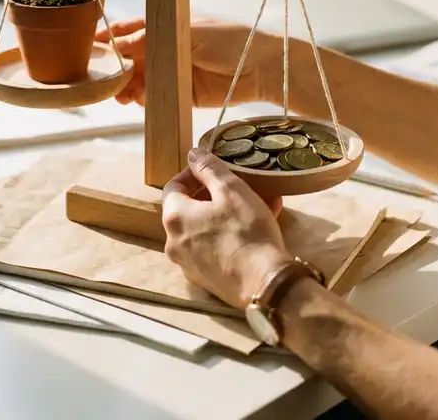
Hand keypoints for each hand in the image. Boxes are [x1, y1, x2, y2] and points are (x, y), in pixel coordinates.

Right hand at [94, 17, 277, 106]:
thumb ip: (155, 39)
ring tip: (119, 94)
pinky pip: (156, 96)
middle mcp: (169, 49)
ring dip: (127, 86)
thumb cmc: (230, 40)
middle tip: (102, 77)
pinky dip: (143, 98)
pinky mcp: (183, 94)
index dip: (112, 34)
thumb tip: (122, 42)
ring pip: (141, 79)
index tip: (92, 42)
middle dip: (116, 67)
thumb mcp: (191, 33)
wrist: (262, 68)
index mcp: (170, 27)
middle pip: (132, 57)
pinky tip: (137, 99)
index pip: (133, 28)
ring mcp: (175, 72)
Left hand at [160, 148, 291, 309]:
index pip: (173, 187)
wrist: (264, 283)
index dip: (192, 174)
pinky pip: (214, 248)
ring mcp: (188, 264)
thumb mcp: (231, 190)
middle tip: (236, 185)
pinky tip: (255, 228)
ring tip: (253, 204)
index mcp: (175, 217)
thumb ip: (209, 168)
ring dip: (224, 214)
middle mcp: (174, 242)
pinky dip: (228, 235)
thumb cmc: (246, 231)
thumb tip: (193, 154)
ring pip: (204, 229)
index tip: (213, 168)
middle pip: (188, 209)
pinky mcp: (206, 279)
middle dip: (212, 194)